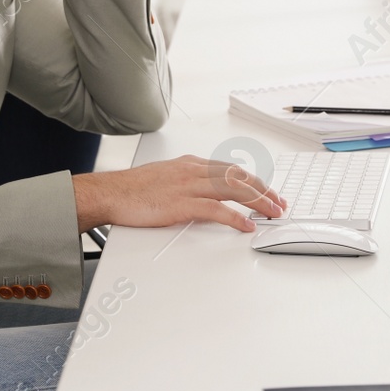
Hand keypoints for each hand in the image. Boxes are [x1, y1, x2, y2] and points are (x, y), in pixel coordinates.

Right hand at [71, 155, 286, 233]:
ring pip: (233, 189)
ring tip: (272, 213)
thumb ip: (187, 184)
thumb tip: (205, 198)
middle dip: (263, 191)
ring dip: (258, 201)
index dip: (254, 181)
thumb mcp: (165, 178)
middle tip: (279, 204)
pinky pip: (215, 209)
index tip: (267, 192)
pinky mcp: (181, 203)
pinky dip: (235, 218)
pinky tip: (246, 225)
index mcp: (190, 164)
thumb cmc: (132, 189)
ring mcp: (188, 186)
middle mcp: (193, 171)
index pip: (231, 169)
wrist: (110, 193)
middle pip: (238, 177)